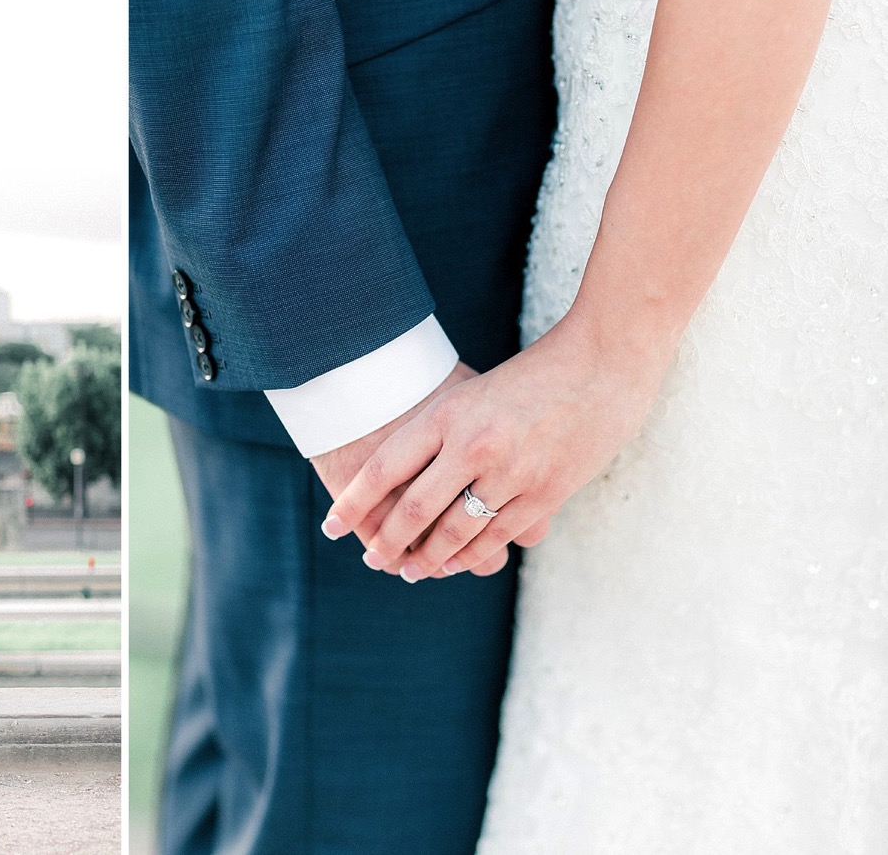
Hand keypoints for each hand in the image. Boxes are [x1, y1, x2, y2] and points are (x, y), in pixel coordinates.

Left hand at [323, 309, 666, 580]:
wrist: (603, 362)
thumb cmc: (530, 374)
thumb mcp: (470, 392)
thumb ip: (437, 430)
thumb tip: (393, 471)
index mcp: (447, 414)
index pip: (384, 469)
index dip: (353, 503)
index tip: (331, 527)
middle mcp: (473, 446)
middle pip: (414, 509)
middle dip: (387, 542)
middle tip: (371, 559)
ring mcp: (511, 473)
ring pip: (456, 532)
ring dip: (429, 558)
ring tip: (410, 570)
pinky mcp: (546, 494)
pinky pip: (498, 537)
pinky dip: (472, 556)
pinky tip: (455, 564)